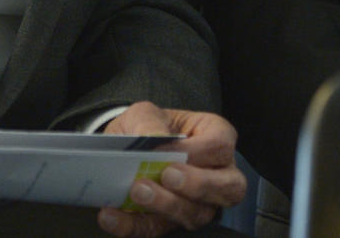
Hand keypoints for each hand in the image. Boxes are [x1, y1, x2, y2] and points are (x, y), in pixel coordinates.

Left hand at [95, 102, 245, 236]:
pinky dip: (131, 226)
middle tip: (167, 175)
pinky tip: (110, 216)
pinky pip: (157, 230)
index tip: (169, 150)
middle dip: (199, 185)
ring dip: (167, 206)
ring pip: (198, 215)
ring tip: (136, 191)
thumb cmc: (147, 126)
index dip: (199, 152)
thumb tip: (154, 138)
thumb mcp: (145, 113)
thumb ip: (149, 121)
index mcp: (216, 137)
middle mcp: (217, 174)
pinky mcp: (170, 223)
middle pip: (228, 188)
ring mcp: (198, 203)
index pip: (220, 146)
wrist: (127, 147)